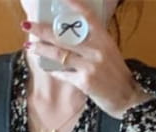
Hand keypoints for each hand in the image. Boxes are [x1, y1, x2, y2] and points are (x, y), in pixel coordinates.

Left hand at [22, 0, 153, 118]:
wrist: (128, 98)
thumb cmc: (116, 74)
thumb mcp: (109, 52)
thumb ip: (93, 42)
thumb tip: (70, 35)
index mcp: (104, 39)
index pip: (86, 16)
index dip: (72, 4)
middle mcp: (97, 50)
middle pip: (64, 36)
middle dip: (42, 30)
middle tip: (28, 25)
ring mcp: (90, 66)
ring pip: (59, 54)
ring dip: (42, 50)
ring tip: (30, 46)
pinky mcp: (85, 82)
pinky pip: (64, 74)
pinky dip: (53, 71)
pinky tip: (45, 67)